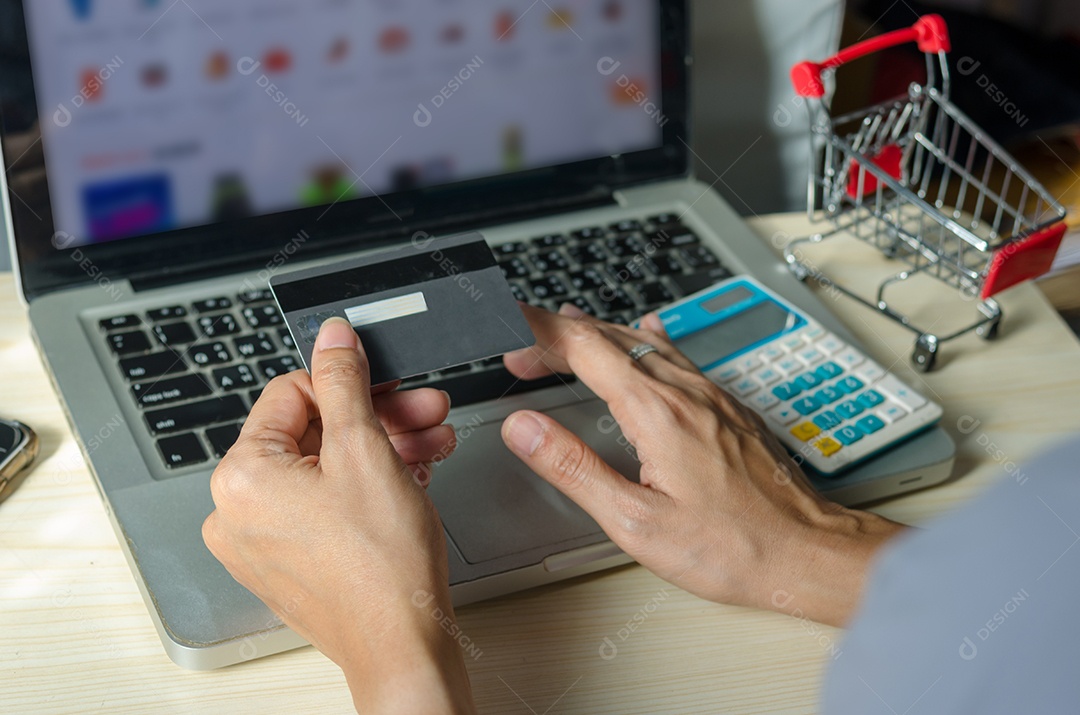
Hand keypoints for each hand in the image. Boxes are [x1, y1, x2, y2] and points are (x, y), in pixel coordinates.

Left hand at [203, 318, 474, 713]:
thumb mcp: (367, 451)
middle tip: (423, 410)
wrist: (403, 648)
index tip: (387, 380)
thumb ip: (344, 382)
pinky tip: (411, 477)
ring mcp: (261, 542)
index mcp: (239, 478)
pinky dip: (366, 486)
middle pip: (313, 433)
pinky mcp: (289, 562)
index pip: (290, 394)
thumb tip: (331, 337)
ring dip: (382, 449)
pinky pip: (324, 504)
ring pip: (325, 469)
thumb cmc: (383, 569)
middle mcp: (236, 511)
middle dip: (378, 418)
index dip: (348, 382)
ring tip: (430, 446)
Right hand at [501, 304, 906, 625]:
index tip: (505, 320)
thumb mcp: (636, 522)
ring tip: (563, 337)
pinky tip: (649, 331)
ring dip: (596, 336)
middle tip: (519, 351)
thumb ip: (574, 468)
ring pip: (644, 344)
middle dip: (556, 336)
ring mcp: (712, 396)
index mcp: (657, 412)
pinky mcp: (729, 408)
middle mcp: (686, 392)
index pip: (583, 346)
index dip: (537, 328)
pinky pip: (678, 356)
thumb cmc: (734, 547)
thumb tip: (524, 427)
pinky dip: (645, 341)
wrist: (810, 553)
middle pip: (609, 339)